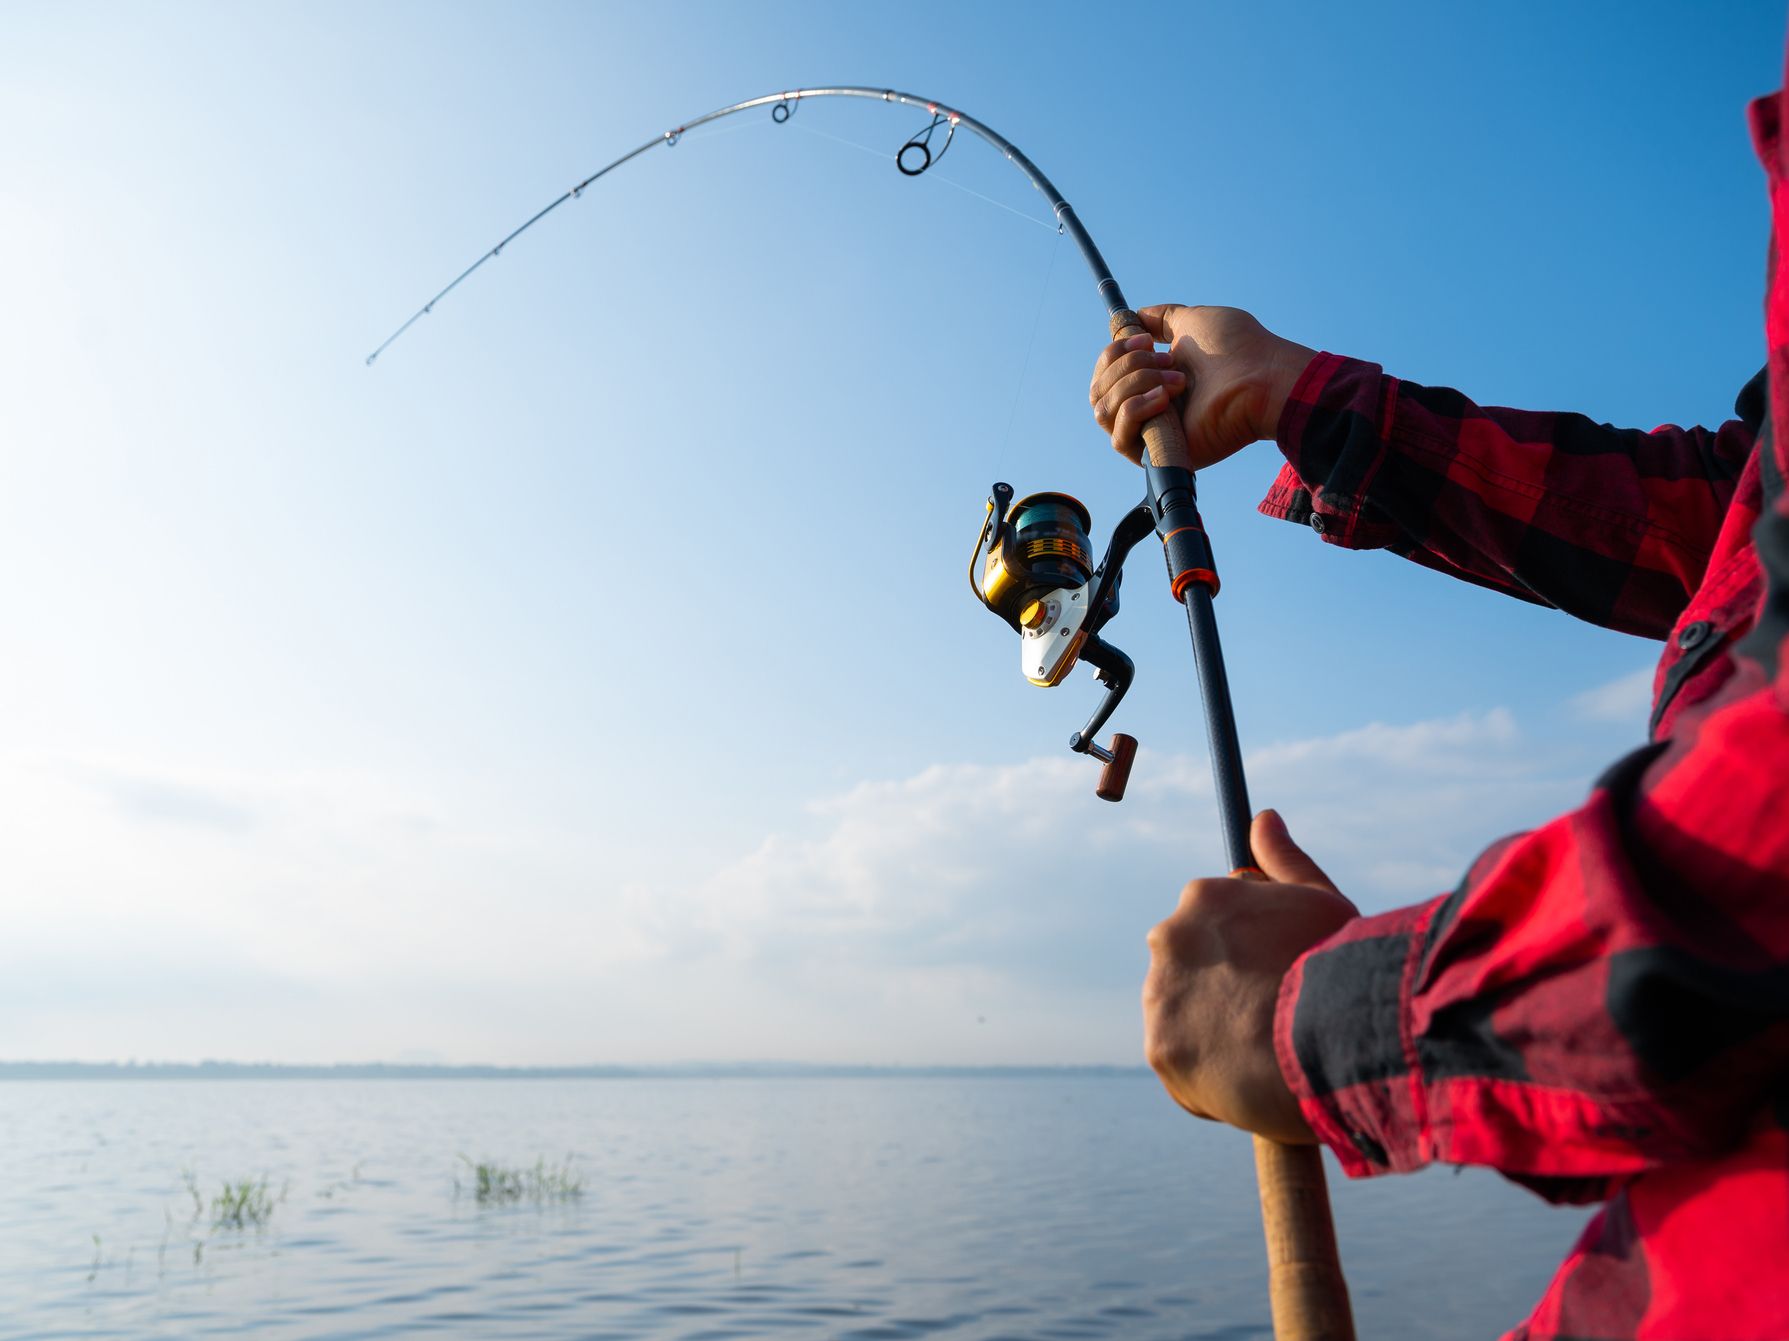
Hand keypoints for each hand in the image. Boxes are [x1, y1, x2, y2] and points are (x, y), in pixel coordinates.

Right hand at [1090, 305, 1316, 467]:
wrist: (1261, 378)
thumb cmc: (1237, 348)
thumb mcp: (1192, 321)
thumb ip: (1162, 319)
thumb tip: (1135, 316)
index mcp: (1153, 379)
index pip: (1105, 374)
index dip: (1114, 353)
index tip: (1145, 339)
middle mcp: (1148, 407)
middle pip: (1097, 391)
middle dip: (1126, 366)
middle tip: (1165, 360)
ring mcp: (1152, 431)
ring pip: (1103, 411)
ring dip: (1134, 384)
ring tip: (1177, 381)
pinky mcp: (1157, 453)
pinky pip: (1119, 437)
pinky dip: (1136, 409)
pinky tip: (1165, 398)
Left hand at [1142, 810, 1357, 1143]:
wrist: (1334, 1039)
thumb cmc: (1336, 965)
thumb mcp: (1319, 900)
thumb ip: (1284, 860)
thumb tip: (1262, 819)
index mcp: (1202, 899)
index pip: (1214, 922)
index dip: (1249, 951)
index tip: (1275, 972)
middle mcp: (1168, 939)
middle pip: (1191, 966)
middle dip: (1224, 987)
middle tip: (1272, 1012)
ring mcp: (1159, 995)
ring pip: (1182, 1015)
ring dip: (1213, 1030)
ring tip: (1265, 1048)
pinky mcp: (1159, 1050)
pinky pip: (1181, 1065)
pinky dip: (1209, 1074)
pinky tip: (1251, 1075)